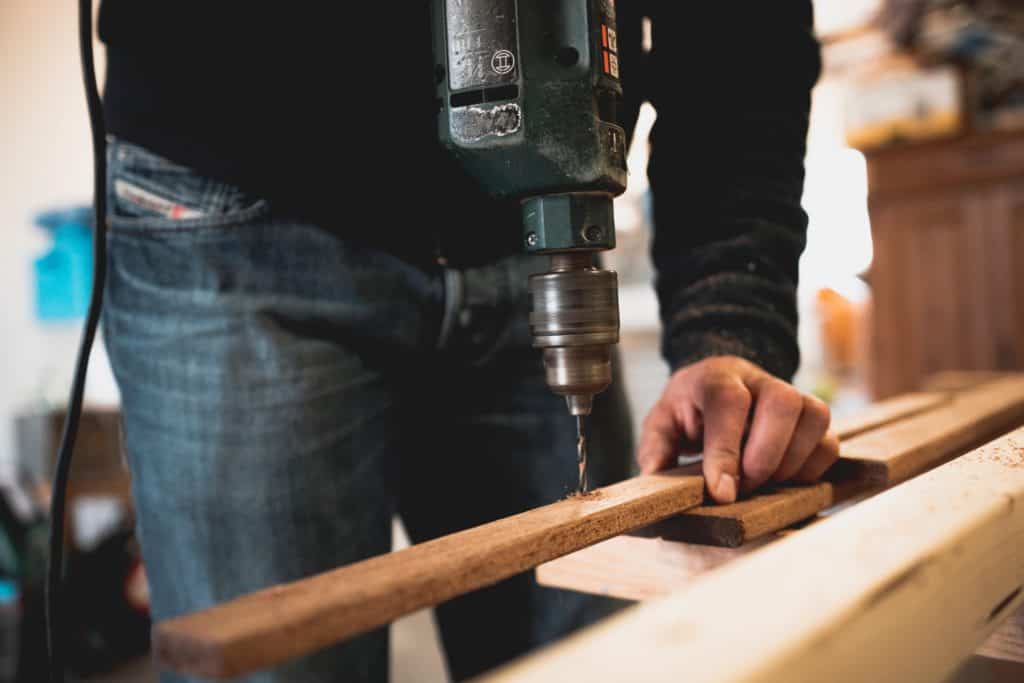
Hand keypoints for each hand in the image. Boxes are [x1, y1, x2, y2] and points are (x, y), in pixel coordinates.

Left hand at [637, 356, 838, 503]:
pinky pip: (829, 442)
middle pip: (782, 402)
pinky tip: (783, 478)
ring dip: (790, 463)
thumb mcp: (661, 424)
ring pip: (814, 417)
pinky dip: (810, 469)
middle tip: (744, 487)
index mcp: (716, 377)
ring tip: (762, 482)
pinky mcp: (812, 418)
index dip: (726, 450)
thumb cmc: (689, 411)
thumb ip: (656, 450)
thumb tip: (658, 479)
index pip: (728, 402)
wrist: (717, 386)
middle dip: (765, 457)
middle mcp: (759, 380)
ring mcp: (792, 394)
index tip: (722, 493)